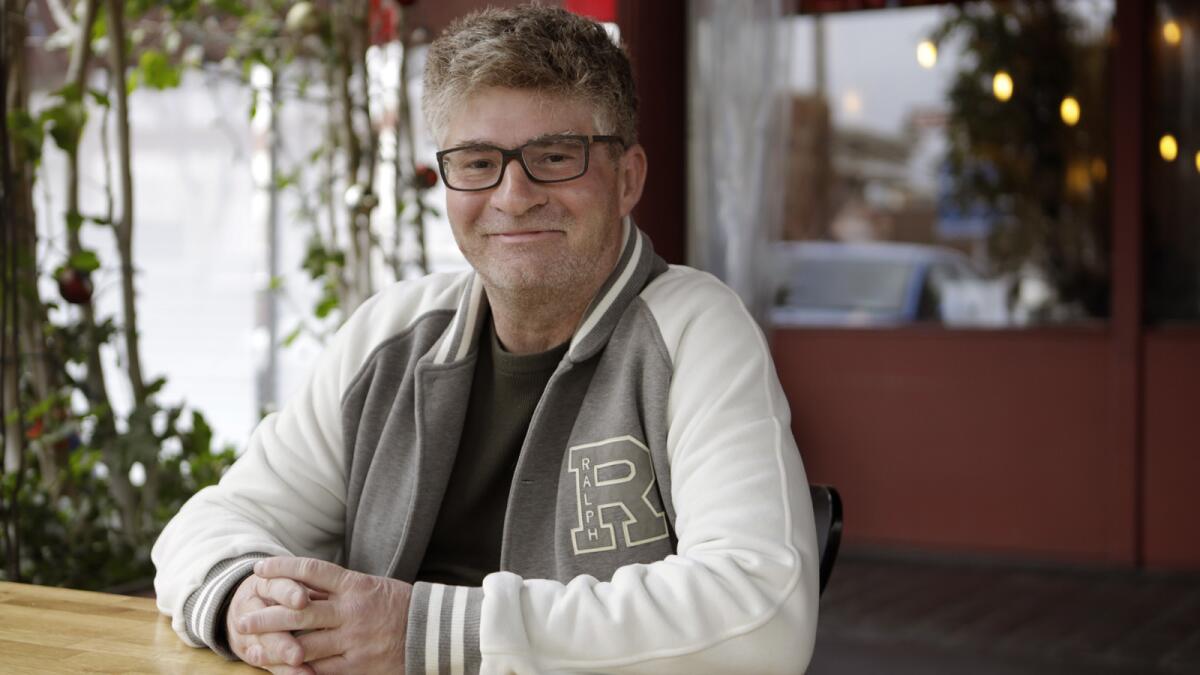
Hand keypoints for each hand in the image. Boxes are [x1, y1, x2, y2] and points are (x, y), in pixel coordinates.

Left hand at [238, 557, 413, 673]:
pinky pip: (321, 671)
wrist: (433, 632)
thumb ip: (337, 591)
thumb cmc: (398, 606)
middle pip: (300, 610)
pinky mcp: (359, 666)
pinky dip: (299, 672)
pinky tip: (283, 670)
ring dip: (275, 649)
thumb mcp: (371, 588)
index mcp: (356, 586)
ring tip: (253, 649)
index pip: (312, 570)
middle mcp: (352, 611)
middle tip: (244, 618)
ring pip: (305, 644)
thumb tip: (298, 587)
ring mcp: (355, 640)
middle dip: (268, 615)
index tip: (258, 569)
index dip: (282, 568)